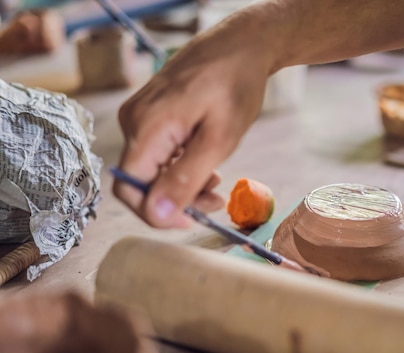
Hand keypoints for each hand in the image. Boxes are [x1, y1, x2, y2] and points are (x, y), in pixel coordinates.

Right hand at [114, 12, 275, 226]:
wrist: (238, 45)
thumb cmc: (234, 84)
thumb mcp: (219, 139)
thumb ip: (186, 178)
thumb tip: (157, 214)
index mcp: (146, 128)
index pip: (129, 190)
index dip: (156, 215)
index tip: (190, 221)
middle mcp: (134, 122)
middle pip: (141, 182)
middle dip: (176, 200)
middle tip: (214, 201)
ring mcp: (140, 116)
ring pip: (151, 169)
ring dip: (182, 184)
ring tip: (216, 181)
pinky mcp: (150, 114)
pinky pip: (157, 153)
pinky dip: (180, 166)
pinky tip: (205, 164)